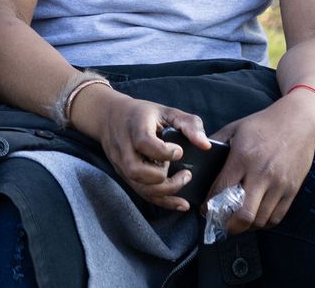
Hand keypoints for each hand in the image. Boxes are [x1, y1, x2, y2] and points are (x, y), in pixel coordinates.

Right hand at [73, 84, 212, 211]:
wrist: (109, 117)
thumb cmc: (142, 114)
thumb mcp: (166, 111)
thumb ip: (188, 124)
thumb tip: (206, 145)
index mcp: (134, 126)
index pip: (144, 143)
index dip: (164, 151)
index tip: (179, 151)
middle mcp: (124, 147)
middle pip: (137, 170)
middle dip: (164, 177)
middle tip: (185, 172)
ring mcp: (121, 163)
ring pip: (139, 186)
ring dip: (165, 190)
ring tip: (183, 180)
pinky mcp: (124, 175)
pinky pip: (142, 193)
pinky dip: (163, 202)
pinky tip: (181, 204)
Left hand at [213, 90, 314, 231]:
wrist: (299, 121)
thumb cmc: (263, 124)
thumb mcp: (235, 127)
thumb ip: (216, 142)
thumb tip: (200, 158)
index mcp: (243, 158)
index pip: (223, 190)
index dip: (210, 205)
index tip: (205, 210)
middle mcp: (262, 174)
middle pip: (244, 214)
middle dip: (229, 225)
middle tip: (221, 223)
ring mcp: (280, 184)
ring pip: (261, 220)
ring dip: (247, 226)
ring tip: (237, 221)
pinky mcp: (292, 190)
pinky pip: (277, 217)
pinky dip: (264, 223)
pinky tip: (256, 217)